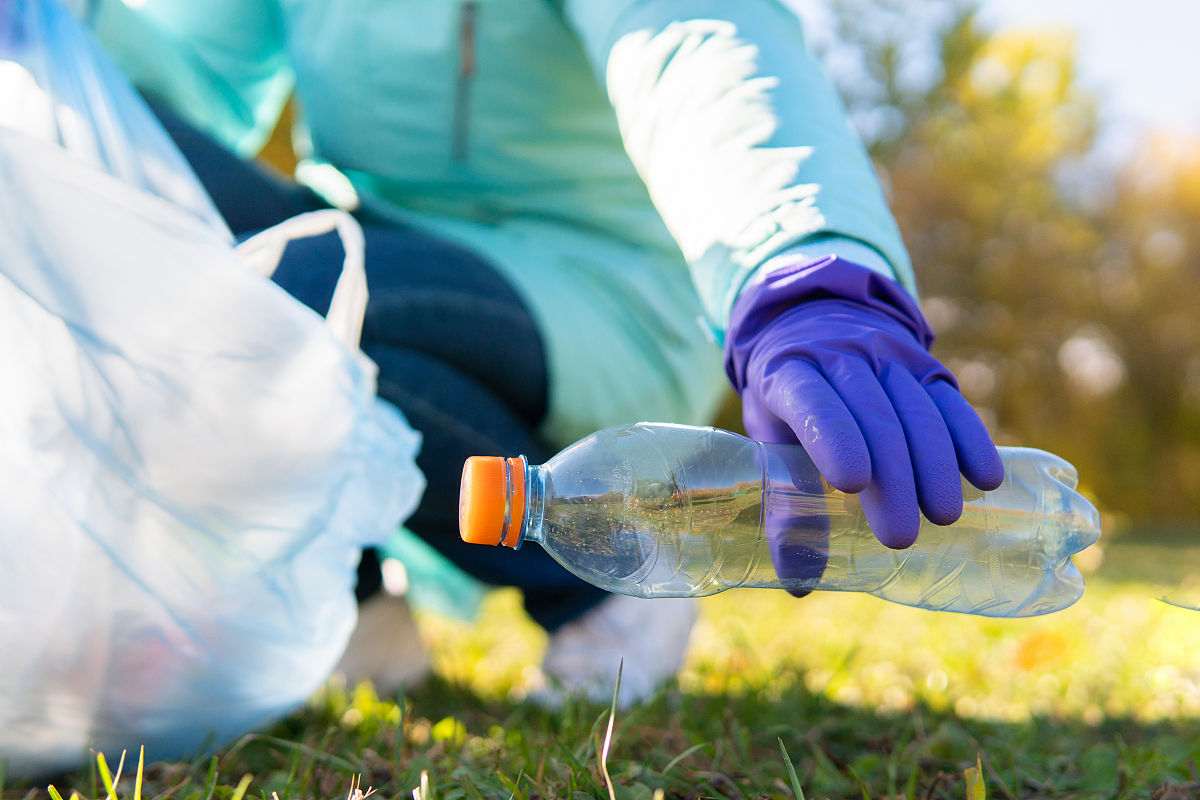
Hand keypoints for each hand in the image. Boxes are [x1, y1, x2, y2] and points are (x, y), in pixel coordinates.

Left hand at [725, 255, 1003, 548]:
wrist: (815, 323)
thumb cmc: (786, 398)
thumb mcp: (768, 437)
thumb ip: (782, 503)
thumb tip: (798, 583)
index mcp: (791, 372)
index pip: (814, 401)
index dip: (834, 437)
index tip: (851, 483)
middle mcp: (842, 356)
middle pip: (873, 416)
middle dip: (891, 478)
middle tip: (899, 536)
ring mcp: (888, 357)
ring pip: (917, 409)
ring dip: (934, 465)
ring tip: (943, 517)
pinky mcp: (925, 366)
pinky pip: (951, 402)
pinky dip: (971, 439)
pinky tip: (985, 478)